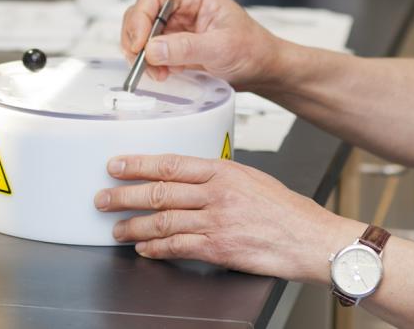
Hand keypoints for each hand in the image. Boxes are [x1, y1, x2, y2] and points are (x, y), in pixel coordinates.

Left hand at [95, 153, 357, 281]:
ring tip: (117, 229)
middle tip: (104, 198)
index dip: (138, 164)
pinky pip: (177, 247)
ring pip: (162, 221)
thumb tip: (189, 180)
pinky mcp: (218, 249)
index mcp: (224, 171)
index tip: (116, 164)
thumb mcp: (251, 179)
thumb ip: (219, 177)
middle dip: (125, 196)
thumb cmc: (285, 210)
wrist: (309, 239)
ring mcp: (216, 222)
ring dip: (133, 226)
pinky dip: (155, 249)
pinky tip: (144, 249)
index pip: (171, 163)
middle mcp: (216, 194)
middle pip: (159, 192)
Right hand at [121, 0, 284, 90]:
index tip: (139, 43)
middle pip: (143, 14)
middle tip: (139, 60)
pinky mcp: (176, 44)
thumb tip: (153, 49)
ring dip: (142, 54)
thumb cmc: (253, 49)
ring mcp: (178, 25)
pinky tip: (162, 74)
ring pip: (144, 34)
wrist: (263, 68)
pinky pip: (152, 50)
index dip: (141, 18)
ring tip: (156, 72)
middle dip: (137, 38)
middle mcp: (183, 6)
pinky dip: (150, 64)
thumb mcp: (221, 47)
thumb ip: (186, 47)